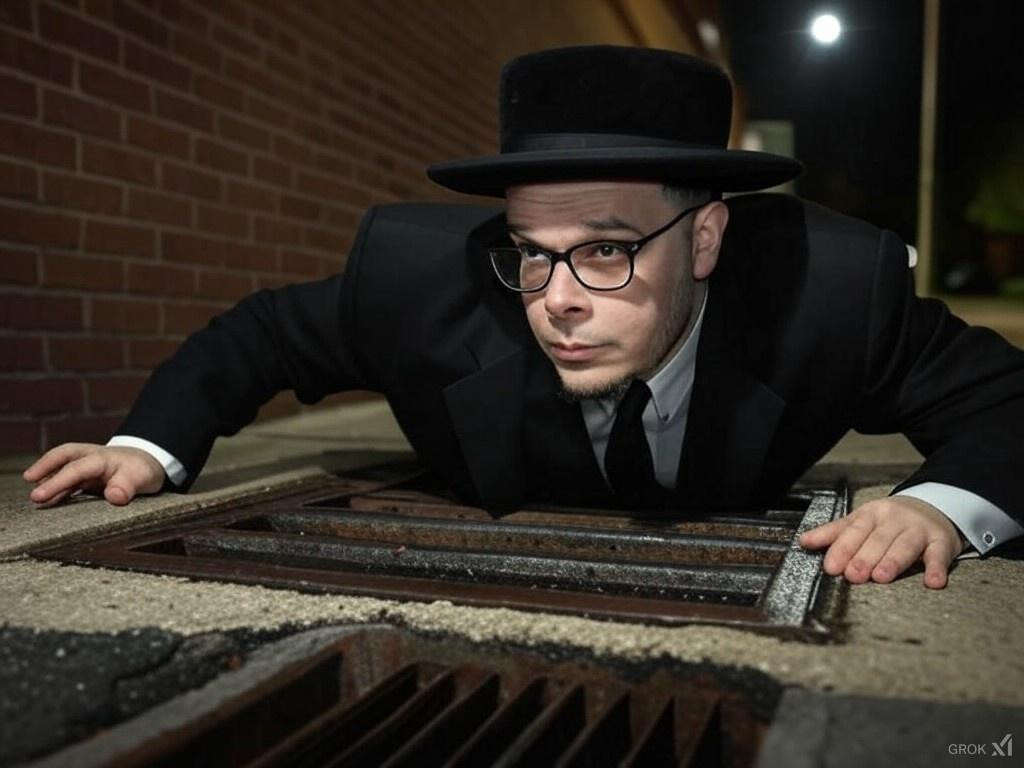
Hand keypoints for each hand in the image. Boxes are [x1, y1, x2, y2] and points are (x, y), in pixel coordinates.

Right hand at [23, 443, 165, 506]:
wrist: (149, 462)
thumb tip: (114, 497)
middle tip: (30, 486)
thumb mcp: (143, 477)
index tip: (41, 495)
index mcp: (102, 458)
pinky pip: (68, 480)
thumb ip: (128, 486)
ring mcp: (87, 467)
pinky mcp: (87, 477)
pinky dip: (58, 489)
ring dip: (48, 481)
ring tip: (37, 500)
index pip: (76, 469)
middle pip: (64, 459)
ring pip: (63, 468)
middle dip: (45, 471)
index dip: (57, 481)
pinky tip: (50, 501)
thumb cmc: (143, 470)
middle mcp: (91, 458)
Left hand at [798, 496, 964, 588]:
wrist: (933, 507)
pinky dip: (938, 568)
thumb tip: (804, 542)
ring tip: (881, 577)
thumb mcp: (861, 521)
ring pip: (906, 545)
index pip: (855, 530)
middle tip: (853, 576)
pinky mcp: (942, 542)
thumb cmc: (889, 521)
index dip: (842, 548)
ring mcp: (919, 529)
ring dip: (893, 561)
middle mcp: (895, 519)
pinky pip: (940, 555)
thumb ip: (834, 533)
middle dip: (865, 557)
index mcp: (872, 514)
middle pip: (879, 539)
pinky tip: (933, 582)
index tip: (831, 567)